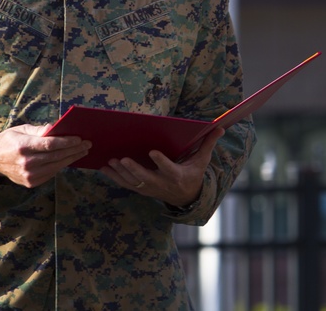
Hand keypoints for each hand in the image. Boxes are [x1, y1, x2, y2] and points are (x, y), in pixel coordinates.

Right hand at [0, 124, 90, 187]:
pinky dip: (62, 165)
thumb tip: (54, 128)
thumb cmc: (10, 140)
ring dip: (72, 158)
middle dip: (74, 149)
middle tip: (87, 144)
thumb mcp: (21, 130)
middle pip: (56, 156)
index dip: (67, 142)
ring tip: (83, 151)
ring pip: (56, 166)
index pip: (50, 145)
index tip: (79, 138)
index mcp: (23, 146)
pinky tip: (70, 159)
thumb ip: (39, 130)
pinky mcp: (31, 183)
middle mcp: (26, 162)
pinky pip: (51, 173)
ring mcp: (28, 175)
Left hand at [102, 128, 224, 206]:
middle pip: (146, 178)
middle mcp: (162, 184)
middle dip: (134, 169)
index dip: (161, 162)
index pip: (169, 169)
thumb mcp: (202, 161)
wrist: (187, 197)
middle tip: (122, 159)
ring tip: (110, 162)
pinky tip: (105, 168)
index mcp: (177, 175)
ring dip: (120, 173)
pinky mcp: (142, 190)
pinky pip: (126, 185)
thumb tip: (220, 128)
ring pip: (133, 183)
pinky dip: (115, 178)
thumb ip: (208, 144)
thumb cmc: (193, 174)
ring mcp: (150, 189)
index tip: (153, 152)